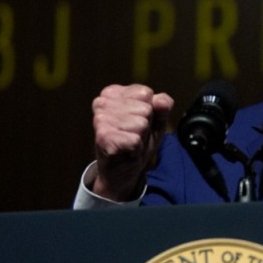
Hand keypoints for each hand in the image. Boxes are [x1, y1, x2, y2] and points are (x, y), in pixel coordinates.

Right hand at [89, 84, 173, 200]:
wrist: (123, 170)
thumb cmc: (137, 142)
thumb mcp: (156, 121)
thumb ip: (162, 107)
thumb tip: (161, 101)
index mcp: (114, 93)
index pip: (146, 93)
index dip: (150, 111)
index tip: (137, 121)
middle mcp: (102, 102)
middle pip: (145, 109)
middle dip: (145, 126)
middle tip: (133, 135)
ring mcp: (100, 119)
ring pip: (141, 124)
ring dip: (140, 138)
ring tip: (129, 143)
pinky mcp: (102, 137)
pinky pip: (135, 140)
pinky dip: (136, 149)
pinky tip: (127, 151)